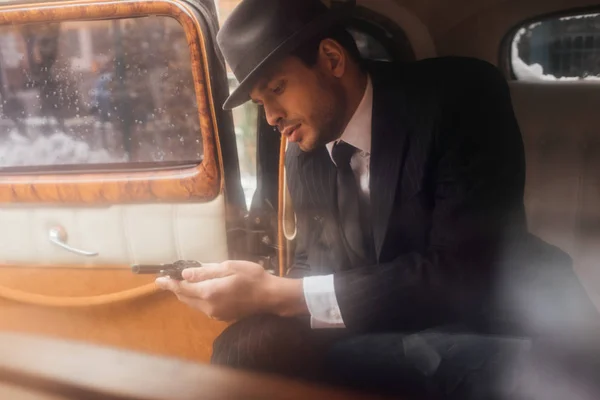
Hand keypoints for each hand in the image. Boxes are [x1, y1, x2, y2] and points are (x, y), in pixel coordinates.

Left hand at [155, 261, 305, 321]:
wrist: (271, 297)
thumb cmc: (252, 277)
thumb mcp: (229, 267)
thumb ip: (205, 272)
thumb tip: (185, 274)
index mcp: (209, 292)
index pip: (182, 288)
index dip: (169, 283)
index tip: (158, 279)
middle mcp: (208, 306)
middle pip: (185, 298)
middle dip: (176, 288)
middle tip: (170, 278)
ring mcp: (215, 313)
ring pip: (193, 304)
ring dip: (187, 294)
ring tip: (185, 282)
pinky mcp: (221, 317)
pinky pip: (202, 307)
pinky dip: (197, 298)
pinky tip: (202, 291)